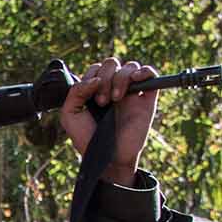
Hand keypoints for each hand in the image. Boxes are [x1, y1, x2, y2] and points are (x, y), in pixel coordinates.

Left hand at [59, 58, 157, 184]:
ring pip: (130, 66)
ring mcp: (131, 92)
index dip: (91, 76)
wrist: (106, 159)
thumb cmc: (88, 139)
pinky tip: (135, 80)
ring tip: (115, 99)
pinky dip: (144, 72)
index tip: (90, 96)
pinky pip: (150, 74)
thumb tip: (95, 79)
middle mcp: (113, 88)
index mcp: (96, 90)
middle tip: (102, 102)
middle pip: (112, 63)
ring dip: (120, 78)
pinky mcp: (146, 99)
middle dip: (105, 78)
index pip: (96, 68)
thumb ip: (75, 92)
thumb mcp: (70, 116)